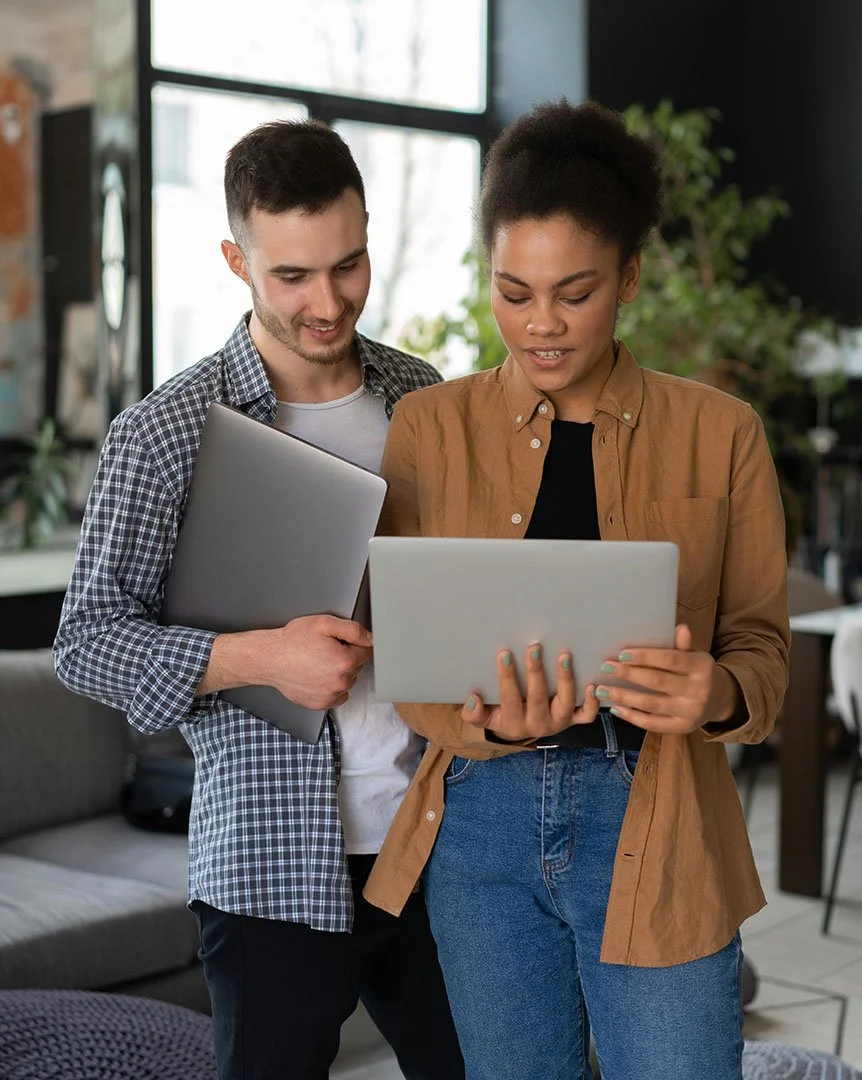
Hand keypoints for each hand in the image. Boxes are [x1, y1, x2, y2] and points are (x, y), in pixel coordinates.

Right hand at [261, 614, 372, 709]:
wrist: (270, 658)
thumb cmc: (294, 640)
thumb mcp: (324, 623)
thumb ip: (353, 630)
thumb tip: (371, 638)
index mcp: (345, 661)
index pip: (366, 651)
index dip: (353, 643)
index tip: (338, 641)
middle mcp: (340, 681)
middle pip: (357, 666)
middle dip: (346, 657)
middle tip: (325, 649)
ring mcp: (330, 695)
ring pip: (348, 681)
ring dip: (339, 672)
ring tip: (319, 662)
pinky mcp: (320, 704)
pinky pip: (337, 695)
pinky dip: (332, 687)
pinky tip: (318, 676)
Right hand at [461, 643, 598, 741]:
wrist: (517, 730)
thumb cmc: (498, 715)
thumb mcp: (481, 718)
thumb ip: (474, 712)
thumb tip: (473, 699)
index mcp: (514, 724)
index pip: (510, 698)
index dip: (507, 677)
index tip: (504, 654)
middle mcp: (538, 725)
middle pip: (538, 698)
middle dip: (536, 672)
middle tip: (534, 647)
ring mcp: (558, 722)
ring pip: (565, 703)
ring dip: (565, 680)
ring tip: (564, 657)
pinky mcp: (573, 719)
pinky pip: (587, 715)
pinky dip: (592, 702)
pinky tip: (591, 683)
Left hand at [592, 624, 740, 733]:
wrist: (718, 700)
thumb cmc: (697, 672)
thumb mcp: (694, 656)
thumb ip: (683, 645)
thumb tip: (680, 628)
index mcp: (701, 667)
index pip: (670, 660)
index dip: (645, 657)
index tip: (621, 654)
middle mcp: (698, 690)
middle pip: (657, 681)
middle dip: (629, 674)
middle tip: (606, 667)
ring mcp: (690, 712)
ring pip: (651, 704)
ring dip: (624, 696)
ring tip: (602, 690)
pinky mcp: (681, 728)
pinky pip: (652, 723)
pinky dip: (632, 716)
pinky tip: (615, 708)